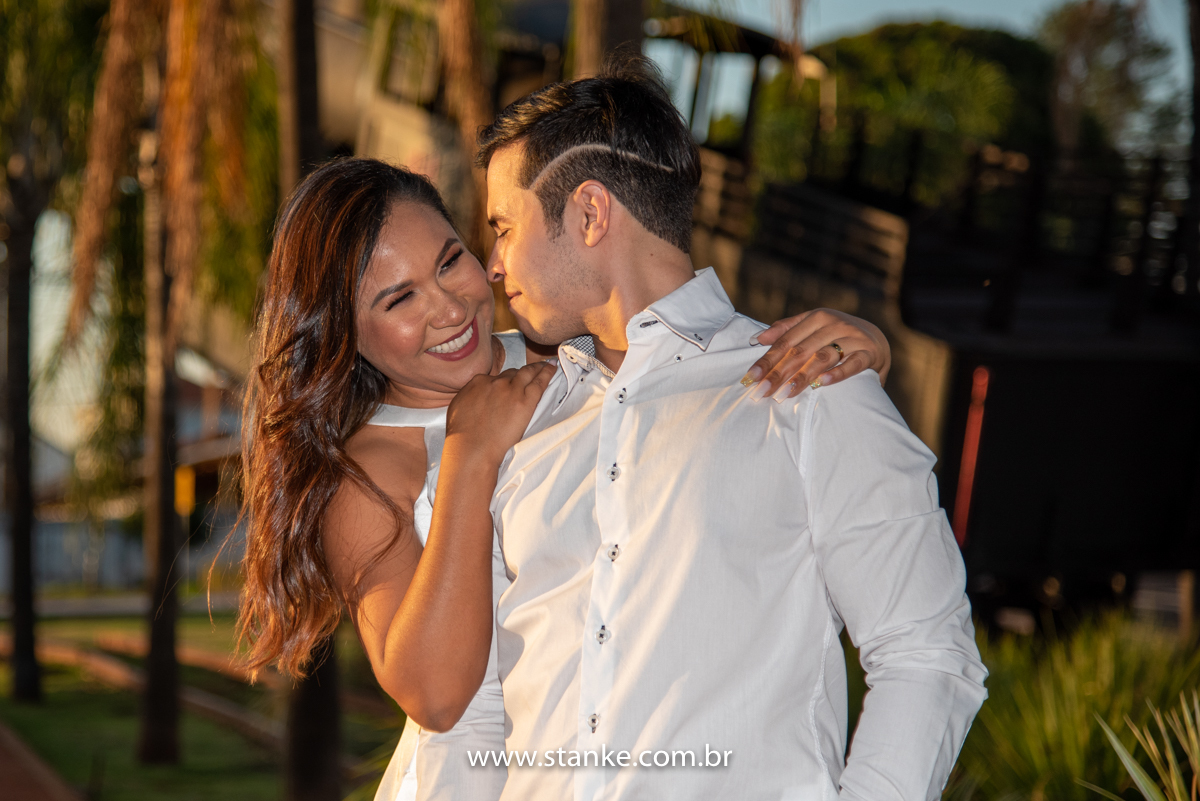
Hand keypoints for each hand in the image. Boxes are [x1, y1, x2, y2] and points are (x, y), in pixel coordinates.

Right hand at [445, 362, 555, 463]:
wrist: (472, 448)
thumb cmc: (461, 435)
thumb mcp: (459, 407)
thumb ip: (470, 397)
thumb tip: (476, 396)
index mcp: (478, 382)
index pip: (496, 377)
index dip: (505, 380)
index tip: (510, 383)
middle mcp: (495, 382)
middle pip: (512, 374)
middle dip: (522, 373)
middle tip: (532, 370)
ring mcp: (511, 390)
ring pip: (527, 373)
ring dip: (537, 368)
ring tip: (546, 365)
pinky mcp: (525, 401)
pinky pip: (539, 383)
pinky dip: (547, 373)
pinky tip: (552, 368)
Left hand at [740, 309, 890, 400]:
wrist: (877, 339)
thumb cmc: (836, 335)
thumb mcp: (812, 326)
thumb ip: (785, 330)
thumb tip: (756, 339)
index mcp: (815, 318)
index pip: (785, 342)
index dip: (766, 361)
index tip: (750, 378)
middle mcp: (833, 325)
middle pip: (800, 351)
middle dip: (778, 373)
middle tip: (763, 392)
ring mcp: (852, 338)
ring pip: (823, 357)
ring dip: (802, 376)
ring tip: (786, 392)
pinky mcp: (869, 353)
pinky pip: (852, 364)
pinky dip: (837, 373)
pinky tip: (822, 383)